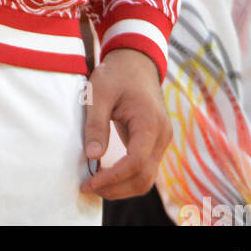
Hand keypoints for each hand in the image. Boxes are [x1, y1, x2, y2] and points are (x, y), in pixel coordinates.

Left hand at [79, 47, 171, 199]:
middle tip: (88, 188)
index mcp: (150, 123)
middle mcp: (162, 136)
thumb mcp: (100, 93)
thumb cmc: (117, 74)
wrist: (136, 62)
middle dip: (116, 188)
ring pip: (147, 177)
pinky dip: (127, 177)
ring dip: (122, 187)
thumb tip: (93, 156)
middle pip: (144, 177)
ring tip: (95, 186)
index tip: (90, 181)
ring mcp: (161, 141)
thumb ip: (96, 124)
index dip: (114, 177)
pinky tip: (107, 176)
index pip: (136, 162)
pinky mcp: (155, 142)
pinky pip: (145, 168)